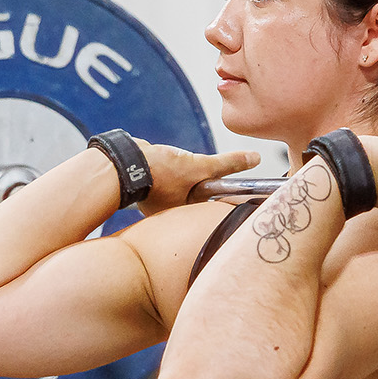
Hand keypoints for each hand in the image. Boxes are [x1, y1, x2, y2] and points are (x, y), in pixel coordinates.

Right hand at [134, 142, 260, 214]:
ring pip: (188, 192)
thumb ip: (227, 164)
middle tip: (227, 183)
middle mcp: (173, 217)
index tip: (248, 196)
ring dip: (193, 181)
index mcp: (185, 220)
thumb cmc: (158, 172)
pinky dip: (179, 174)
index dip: (232, 202)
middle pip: (202, 205)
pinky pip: (175, 182)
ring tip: (191, 171)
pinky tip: (176, 166)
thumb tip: (255, 158)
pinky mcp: (154, 189)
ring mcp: (162, 203)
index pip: (216, 213)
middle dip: (212, 193)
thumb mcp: (198, 167)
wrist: (122, 162)